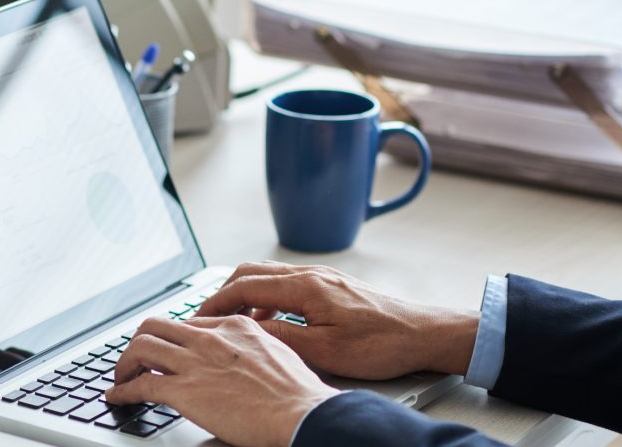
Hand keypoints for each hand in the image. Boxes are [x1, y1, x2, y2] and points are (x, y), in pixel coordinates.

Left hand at [106, 316, 338, 446]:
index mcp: (234, 327)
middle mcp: (210, 338)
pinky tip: (117, 397)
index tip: (165, 349)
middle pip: (156, 326)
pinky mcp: (184, 391)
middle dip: (140, 342)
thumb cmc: (297, 393)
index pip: (188, 324)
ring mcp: (194, 363)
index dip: (172, 338)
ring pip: (140, 348)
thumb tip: (245, 358)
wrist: (301, 412)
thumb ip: (254, 348)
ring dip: (124, 364)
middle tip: (136, 359)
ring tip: (121, 377)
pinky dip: (122, 390)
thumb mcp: (277, 353)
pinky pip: (140, 385)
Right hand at [196, 261, 479, 379]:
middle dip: (223, 293)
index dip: (214, 302)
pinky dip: (267, 298)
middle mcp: (311, 274)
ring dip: (245, 295)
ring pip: (268, 276)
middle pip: (250, 272)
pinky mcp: (332, 285)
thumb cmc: (383, 343)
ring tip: (234, 322)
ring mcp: (322, 277)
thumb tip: (248, 329)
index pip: (244, 286)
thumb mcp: (325, 349)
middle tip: (207, 317)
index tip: (196, 318)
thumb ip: (282, 336)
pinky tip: (271, 321)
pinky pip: (287, 283)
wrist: (425, 333)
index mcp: (305, 287)